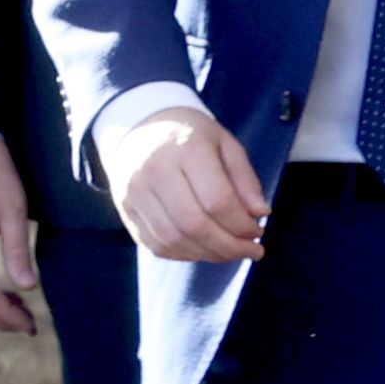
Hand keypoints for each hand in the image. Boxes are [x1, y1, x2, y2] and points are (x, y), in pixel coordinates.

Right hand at [104, 103, 268, 263]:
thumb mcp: (226, 145)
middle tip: (251, 251)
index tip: (258, 231)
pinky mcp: (125, 210)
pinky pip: (156, 245)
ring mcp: (134, 193)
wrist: (138, 128)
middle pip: (194, 225)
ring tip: (230, 253)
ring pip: (174, 240)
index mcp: (185, 149)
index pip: (217, 201)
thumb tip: (259, 214)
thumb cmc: (191, 136)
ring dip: (208, 254)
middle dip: (229, 246)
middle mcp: (154, 172)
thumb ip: (244, 179)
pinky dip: (185, 255)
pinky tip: (204, 250)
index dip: (242, 224)